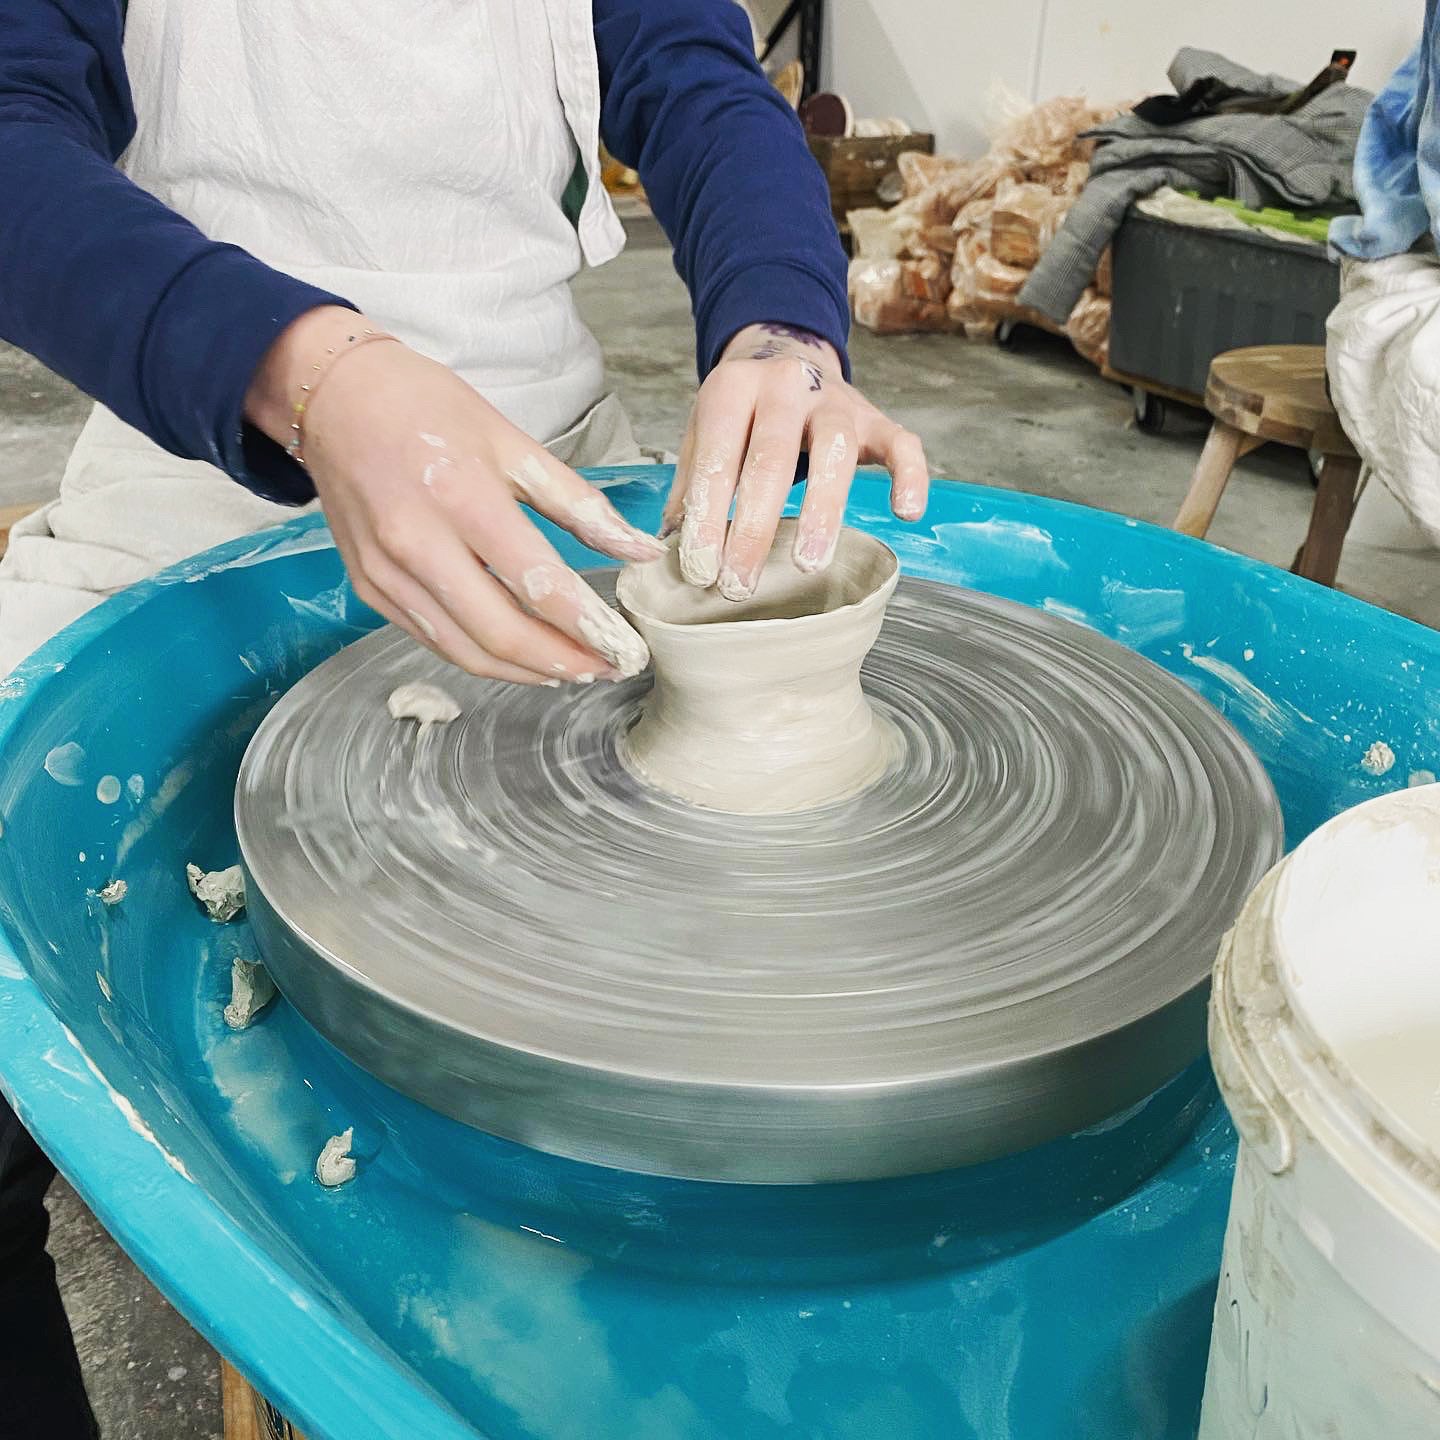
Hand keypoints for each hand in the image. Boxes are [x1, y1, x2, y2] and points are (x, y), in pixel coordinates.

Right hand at [246, 308, 661, 683]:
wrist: (333, 398)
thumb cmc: (425, 409)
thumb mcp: (512, 442)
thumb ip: (579, 503)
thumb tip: (638, 549)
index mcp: (462, 498)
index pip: (537, 583)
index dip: (588, 627)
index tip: (626, 648)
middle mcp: (417, 543)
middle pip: (500, 633)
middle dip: (563, 663)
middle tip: (607, 669)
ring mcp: (386, 573)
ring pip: (465, 651)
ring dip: (526, 672)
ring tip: (573, 671)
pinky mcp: (369, 588)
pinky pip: (434, 639)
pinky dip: (482, 657)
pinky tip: (520, 657)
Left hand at [661, 323, 928, 599]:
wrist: (788, 356)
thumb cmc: (741, 416)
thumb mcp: (703, 436)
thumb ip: (690, 489)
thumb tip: (667, 552)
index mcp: (733, 388)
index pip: (718, 456)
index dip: (707, 517)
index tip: (699, 571)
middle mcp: (786, 384)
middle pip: (771, 457)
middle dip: (753, 527)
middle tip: (739, 585)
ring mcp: (836, 400)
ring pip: (835, 449)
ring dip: (822, 509)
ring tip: (807, 563)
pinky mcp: (876, 418)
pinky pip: (903, 444)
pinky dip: (910, 476)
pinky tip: (906, 513)